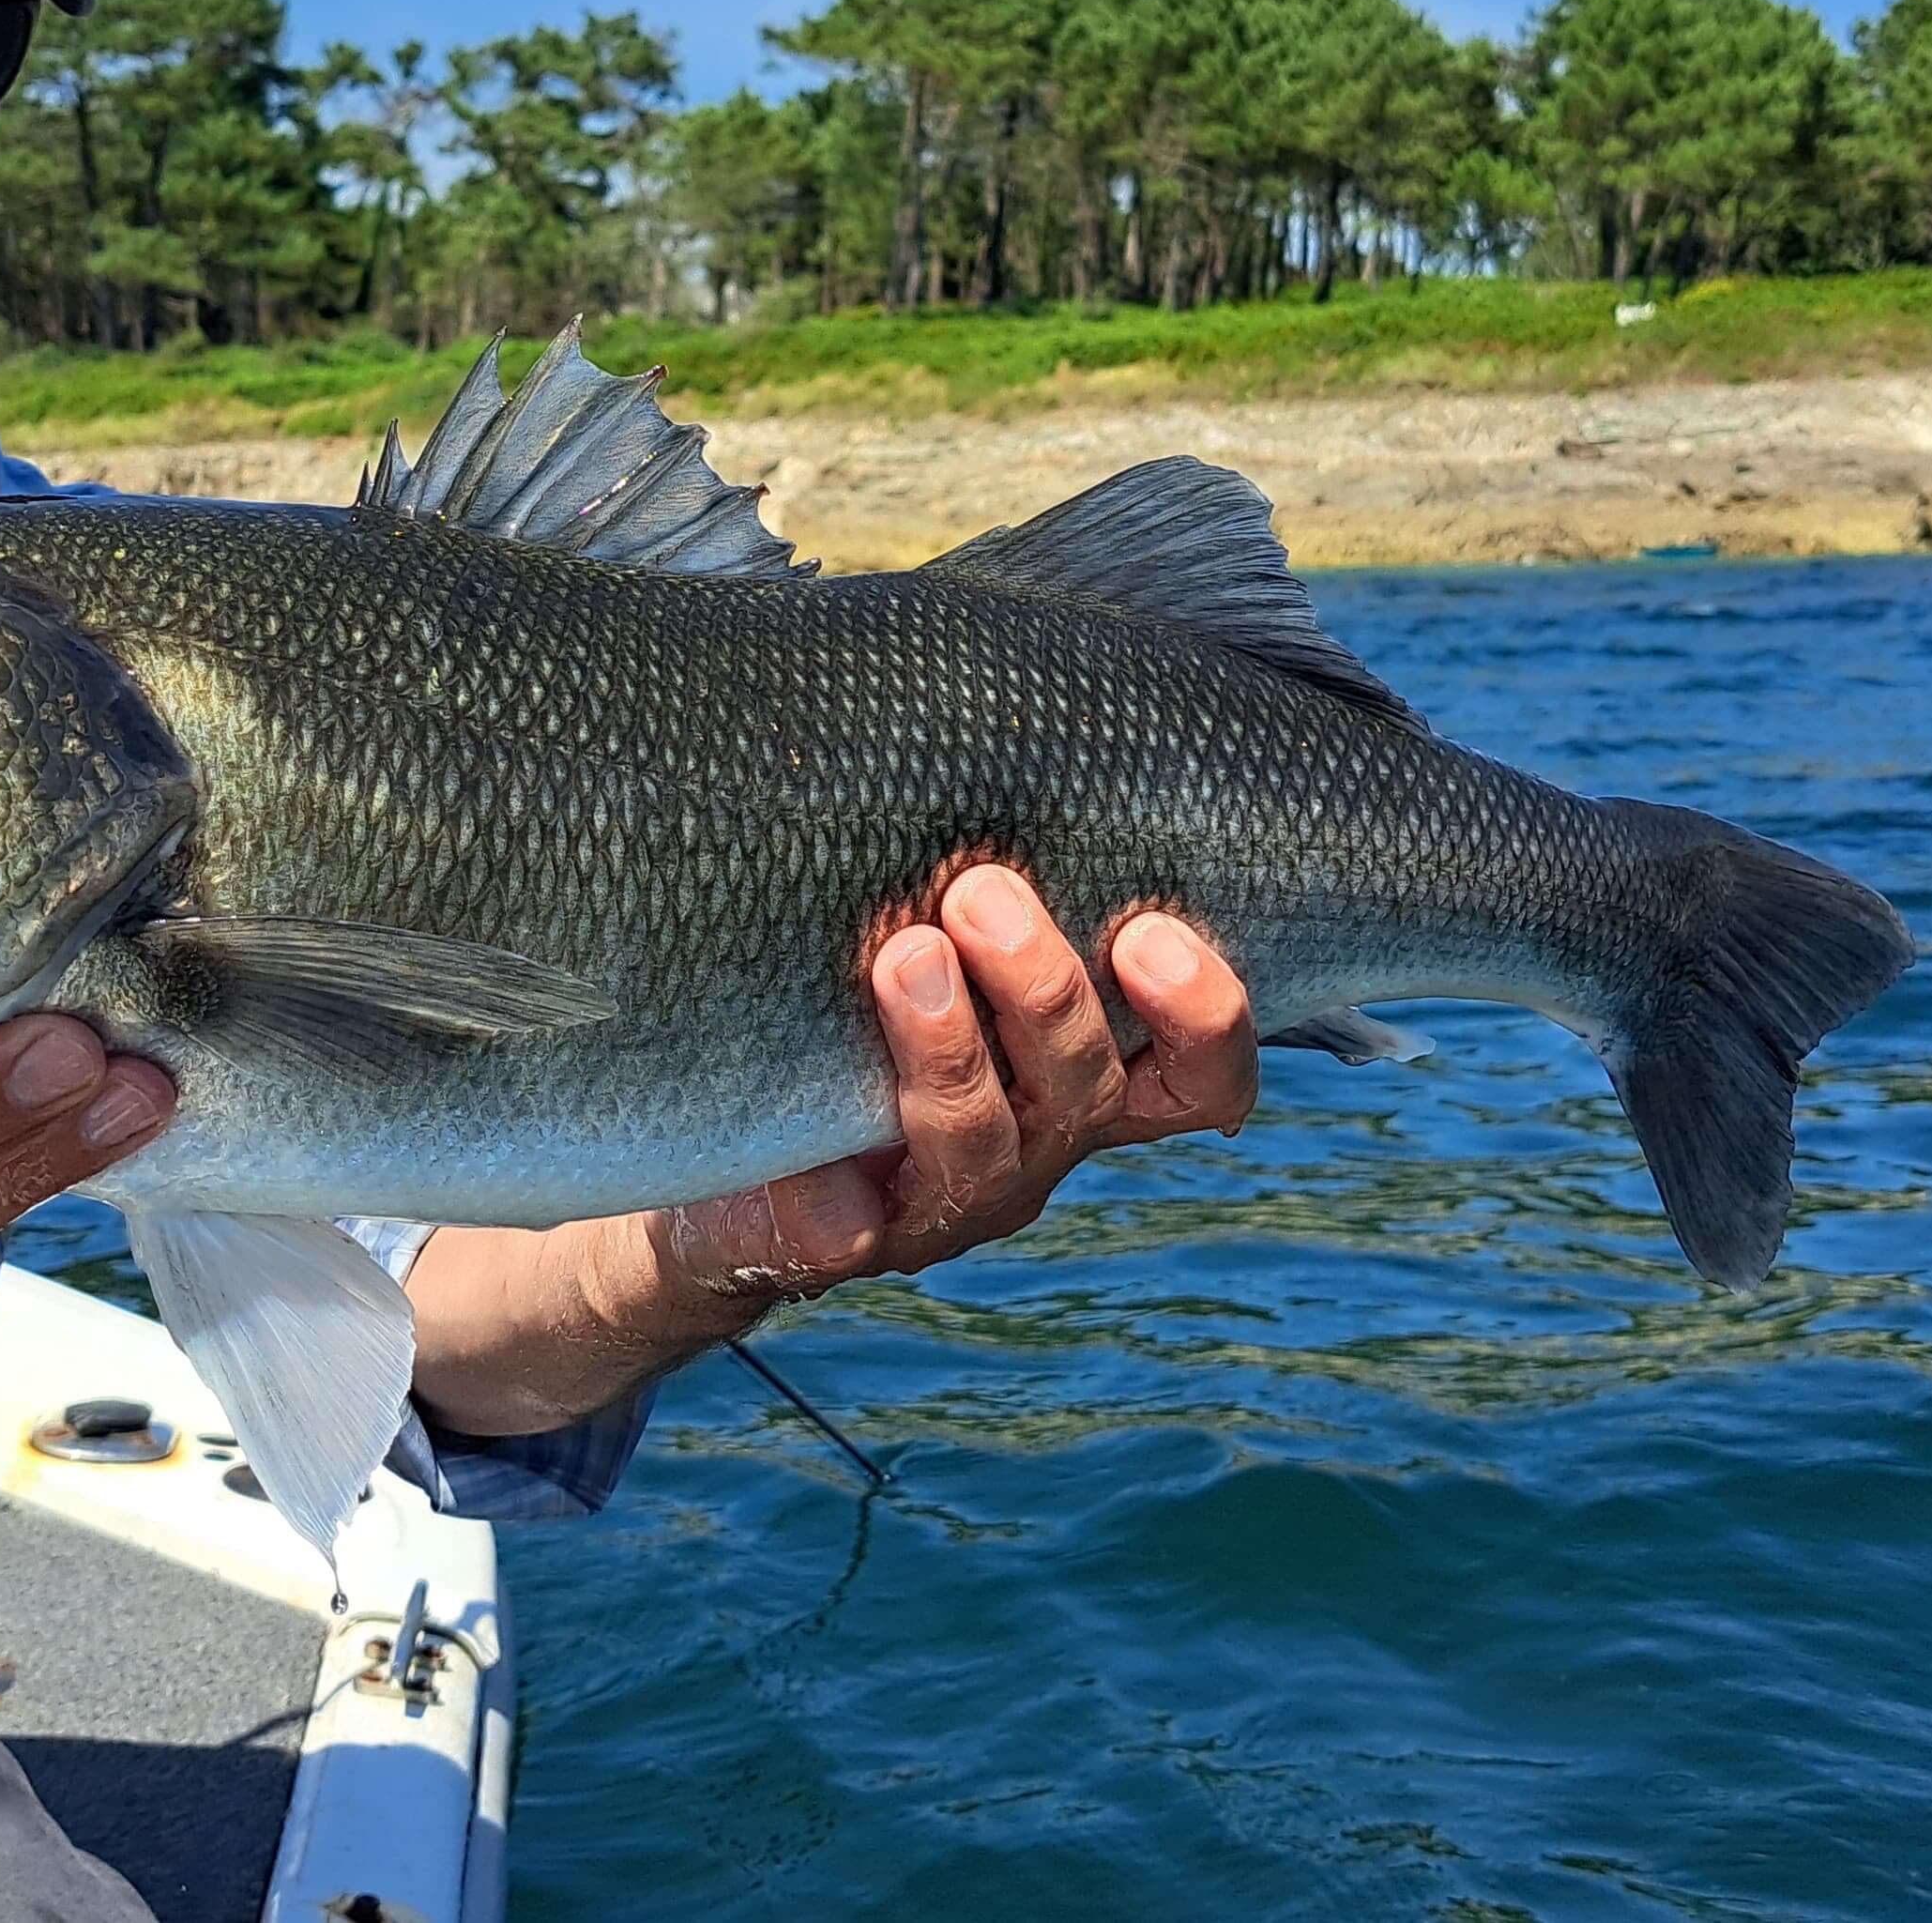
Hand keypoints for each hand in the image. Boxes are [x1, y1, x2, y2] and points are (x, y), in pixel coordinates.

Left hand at [643, 864, 1256, 1311]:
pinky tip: (807, 1140)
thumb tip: (1003, 688)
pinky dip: (831, 1188)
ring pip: (981, 1142)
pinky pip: (847, 1227)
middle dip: (1045, 990)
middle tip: (983, 891)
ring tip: (902, 955)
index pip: (1201, 1076)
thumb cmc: (856, 997)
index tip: (1152, 927)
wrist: (726, 1144)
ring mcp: (944, 1203)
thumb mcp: (938, 923)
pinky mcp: (843, 1244)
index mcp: (1084, 1074)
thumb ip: (989, 859)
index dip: (1205, 1016)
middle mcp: (1034, 1142)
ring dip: (949, 1044)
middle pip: (1087, 1090)